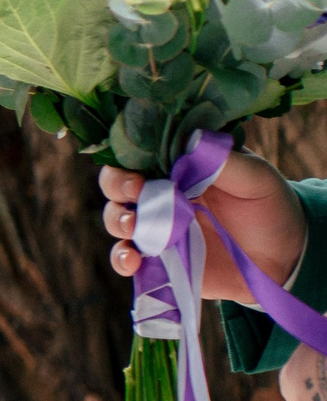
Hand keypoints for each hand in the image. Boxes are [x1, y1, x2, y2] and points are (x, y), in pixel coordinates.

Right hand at [102, 154, 305, 305]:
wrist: (285, 259)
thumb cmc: (271, 208)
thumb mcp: (255, 178)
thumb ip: (222, 160)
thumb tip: (189, 138)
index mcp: (179, 167)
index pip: (139, 154)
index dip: (129, 158)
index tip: (140, 170)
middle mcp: (160, 194)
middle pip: (117, 184)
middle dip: (117, 187)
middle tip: (135, 194)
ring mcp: (156, 227)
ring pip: (116, 218)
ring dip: (117, 221)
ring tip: (135, 228)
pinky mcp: (157, 259)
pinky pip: (126, 257)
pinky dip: (121, 258)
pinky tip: (133, 261)